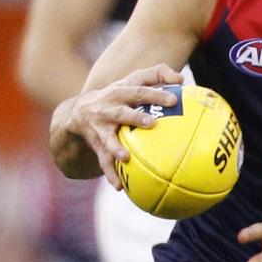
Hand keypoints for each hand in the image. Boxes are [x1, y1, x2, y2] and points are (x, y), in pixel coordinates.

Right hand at [51, 64, 182, 187]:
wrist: (80, 111)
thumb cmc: (120, 94)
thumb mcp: (134, 80)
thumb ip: (158, 75)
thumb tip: (182, 79)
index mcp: (121, 92)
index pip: (139, 90)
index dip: (155, 94)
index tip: (172, 100)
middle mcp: (108, 109)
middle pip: (122, 113)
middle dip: (135, 118)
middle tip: (152, 124)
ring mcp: (101, 128)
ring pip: (108, 139)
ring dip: (116, 148)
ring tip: (125, 158)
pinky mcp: (96, 144)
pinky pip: (103, 161)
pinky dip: (110, 174)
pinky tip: (119, 187)